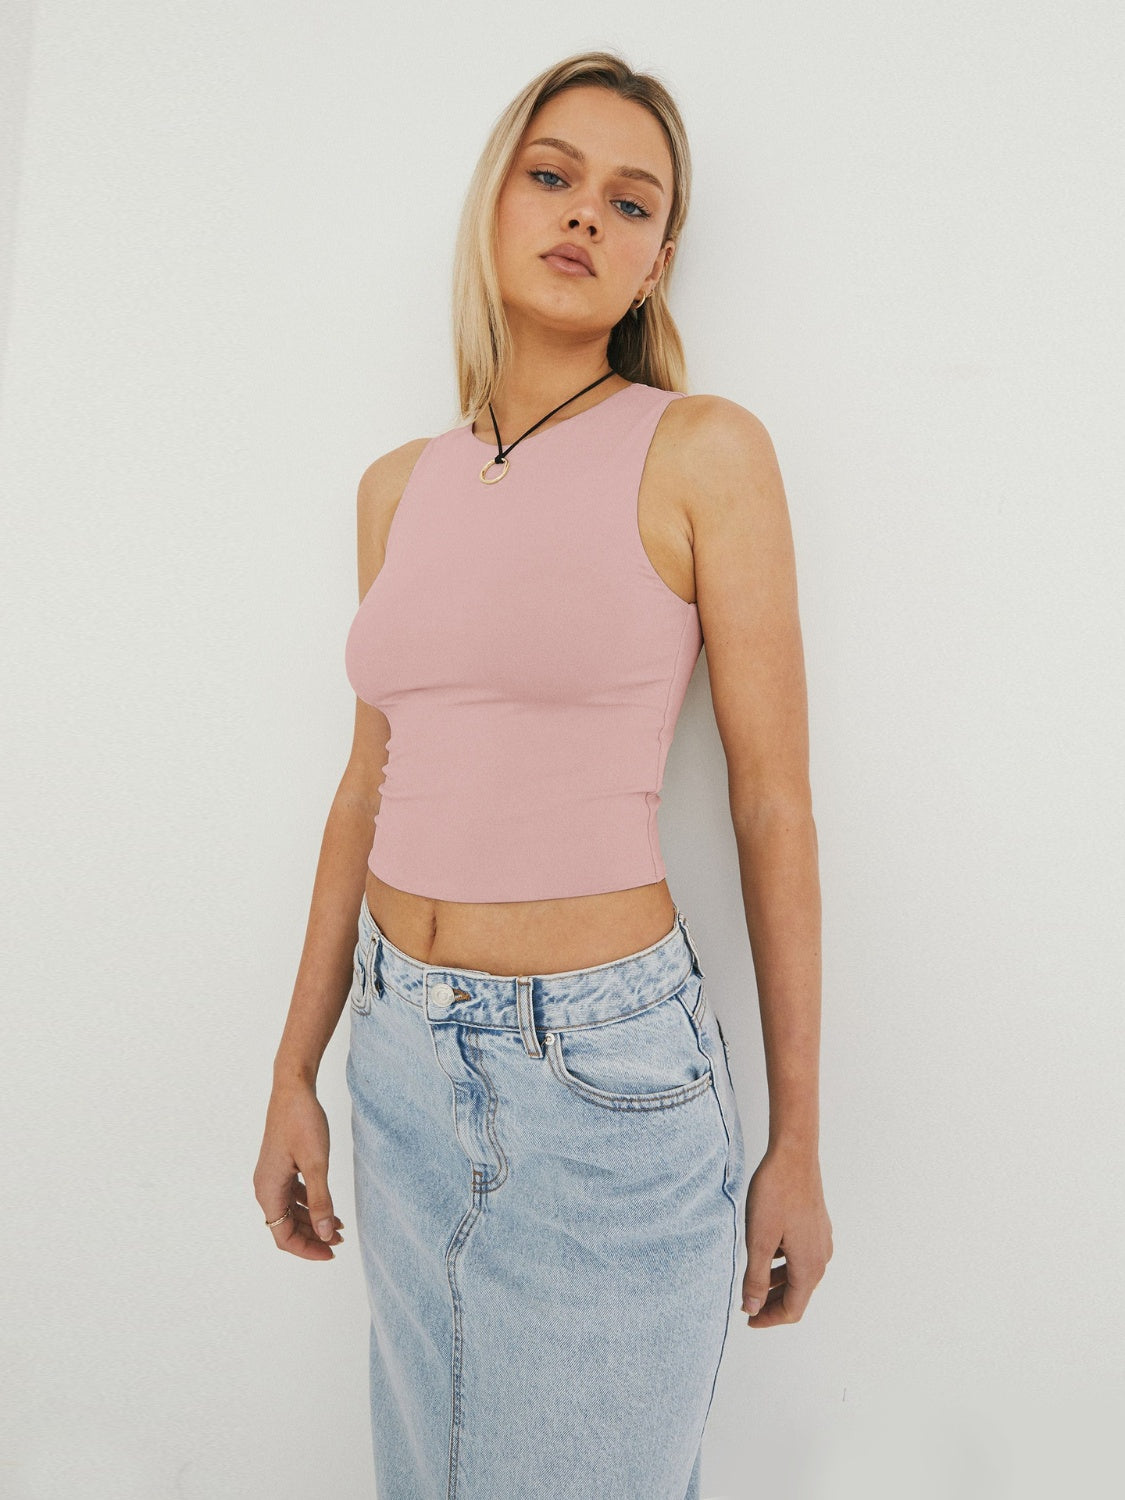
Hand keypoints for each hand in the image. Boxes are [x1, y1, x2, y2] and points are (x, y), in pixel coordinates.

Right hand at [253, 1081, 344, 1259]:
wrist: (293, 1088)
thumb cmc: (302, 1122)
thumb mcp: (316, 1164)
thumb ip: (321, 1201)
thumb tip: (326, 1234)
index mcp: (268, 1190)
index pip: (283, 1236)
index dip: (307, 1249)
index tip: (332, 1251)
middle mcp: (265, 1186)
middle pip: (286, 1227)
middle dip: (313, 1236)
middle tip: (341, 1240)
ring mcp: (272, 1176)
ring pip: (290, 1211)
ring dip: (313, 1221)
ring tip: (340, 1226)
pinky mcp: (280, 1166)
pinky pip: (292, 1195)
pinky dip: (310, 1204)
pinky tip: (329, 1206)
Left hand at [741, 1144, 831, 1325]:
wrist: (794, 1155)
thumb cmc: (776, 1194)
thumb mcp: (759, 1240)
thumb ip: (756, 1279)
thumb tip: (753, 1308)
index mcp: (808, 1267)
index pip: (792, 1310)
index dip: (768, 1319)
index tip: (747, 1318)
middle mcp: (821, 1257)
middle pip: (798, 1295)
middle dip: (772, 1303)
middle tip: (746, 1304)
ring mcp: (822, 1241)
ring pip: (800, 1275)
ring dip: (777, 1283)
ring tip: (752, 1281)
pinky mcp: (817, 1226)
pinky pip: (802, 1256)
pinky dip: (784, 1264)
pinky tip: (767, 1253)